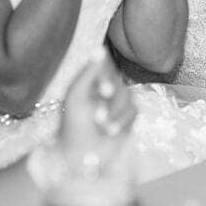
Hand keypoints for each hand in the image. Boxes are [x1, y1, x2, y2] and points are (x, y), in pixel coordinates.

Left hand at [30, 52, 136, 203]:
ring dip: (115, 112)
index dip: (107, 76)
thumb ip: (89, 71)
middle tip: (98, 113)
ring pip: (128, 97)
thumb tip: (100, 48)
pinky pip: (134, 111)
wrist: (77, 158)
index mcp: (92, 80)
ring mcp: (118, 103)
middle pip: (119, 82)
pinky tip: (110, 130)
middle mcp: (107, 88)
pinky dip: (122, 121)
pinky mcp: (128, 118)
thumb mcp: (76, 95)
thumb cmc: (72, 125)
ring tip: (101, 125)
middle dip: (110, 99)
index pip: (106, 66)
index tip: (102, 89)